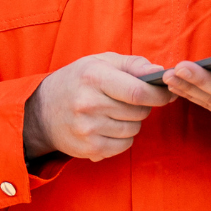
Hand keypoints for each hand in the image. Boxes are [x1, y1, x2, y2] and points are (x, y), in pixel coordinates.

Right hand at [23, 52, 174, 160]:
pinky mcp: (87, 149)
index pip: (138, 92)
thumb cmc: (79, 80)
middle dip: (146, 107)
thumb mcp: (102, 62)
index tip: (168, 93)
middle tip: (136, 100)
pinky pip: (123, 146)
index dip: (159, 95)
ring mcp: (87, 129)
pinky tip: (111, 127)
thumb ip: (134, 64)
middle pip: (138, 112)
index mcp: (94, 78)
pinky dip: (124, 138)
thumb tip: (160, 71)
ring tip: (118, 112)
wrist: (42, 111)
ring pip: (133, 130)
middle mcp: (89, 104)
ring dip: (134, 122)